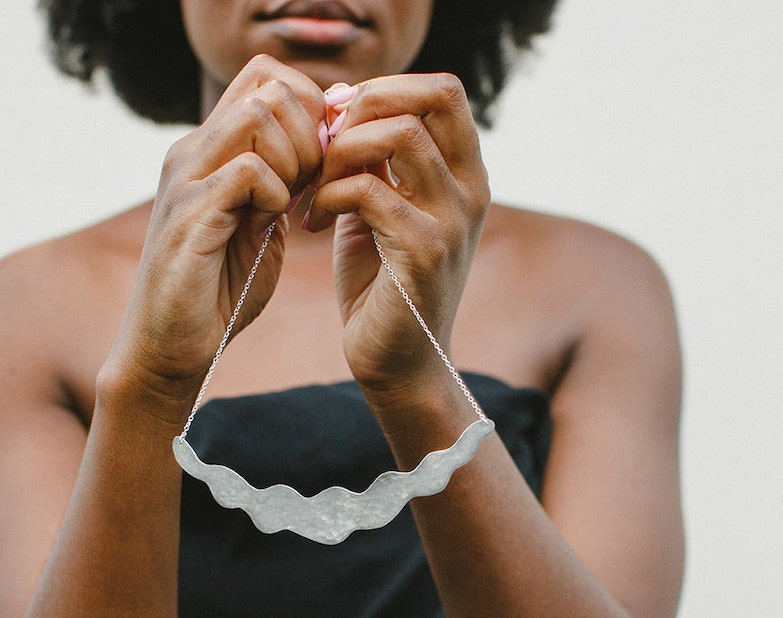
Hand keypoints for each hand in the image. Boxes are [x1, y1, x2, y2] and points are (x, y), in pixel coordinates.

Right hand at [105, 55, 325, 402]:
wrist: (170, 347)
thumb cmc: (217, 293)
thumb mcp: (261, 227)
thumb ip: (283, 185)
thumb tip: (322, 147)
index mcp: (210, 149)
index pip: (265, 75)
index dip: (309, 106)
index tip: (321, 162)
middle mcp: (192, 150)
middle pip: (268, 83)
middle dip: (310, 131)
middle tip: (311, 185)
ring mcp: (186, 178)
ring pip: (258, 113)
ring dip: (294, 158)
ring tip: (291, 205)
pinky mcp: (189, 214)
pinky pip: (250, 170)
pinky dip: (277, 195)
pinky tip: (271, 226)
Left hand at [304, 73, 490, 393]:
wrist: (397, 363)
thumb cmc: (381, 287)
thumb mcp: (379, 210)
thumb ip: (375, 162)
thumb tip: (344, 103)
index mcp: (465, 175)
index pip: (443, 90)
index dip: (384, 89)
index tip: (337, 119)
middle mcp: (471, 190)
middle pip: (433, 96)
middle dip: (366, 105)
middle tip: (325, 141)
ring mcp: (453, 220)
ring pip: (401, 134)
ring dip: (342, 149)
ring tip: (315, 184)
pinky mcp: (425, 252)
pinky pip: (371, 190)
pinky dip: (329, 194)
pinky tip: (311, 220)